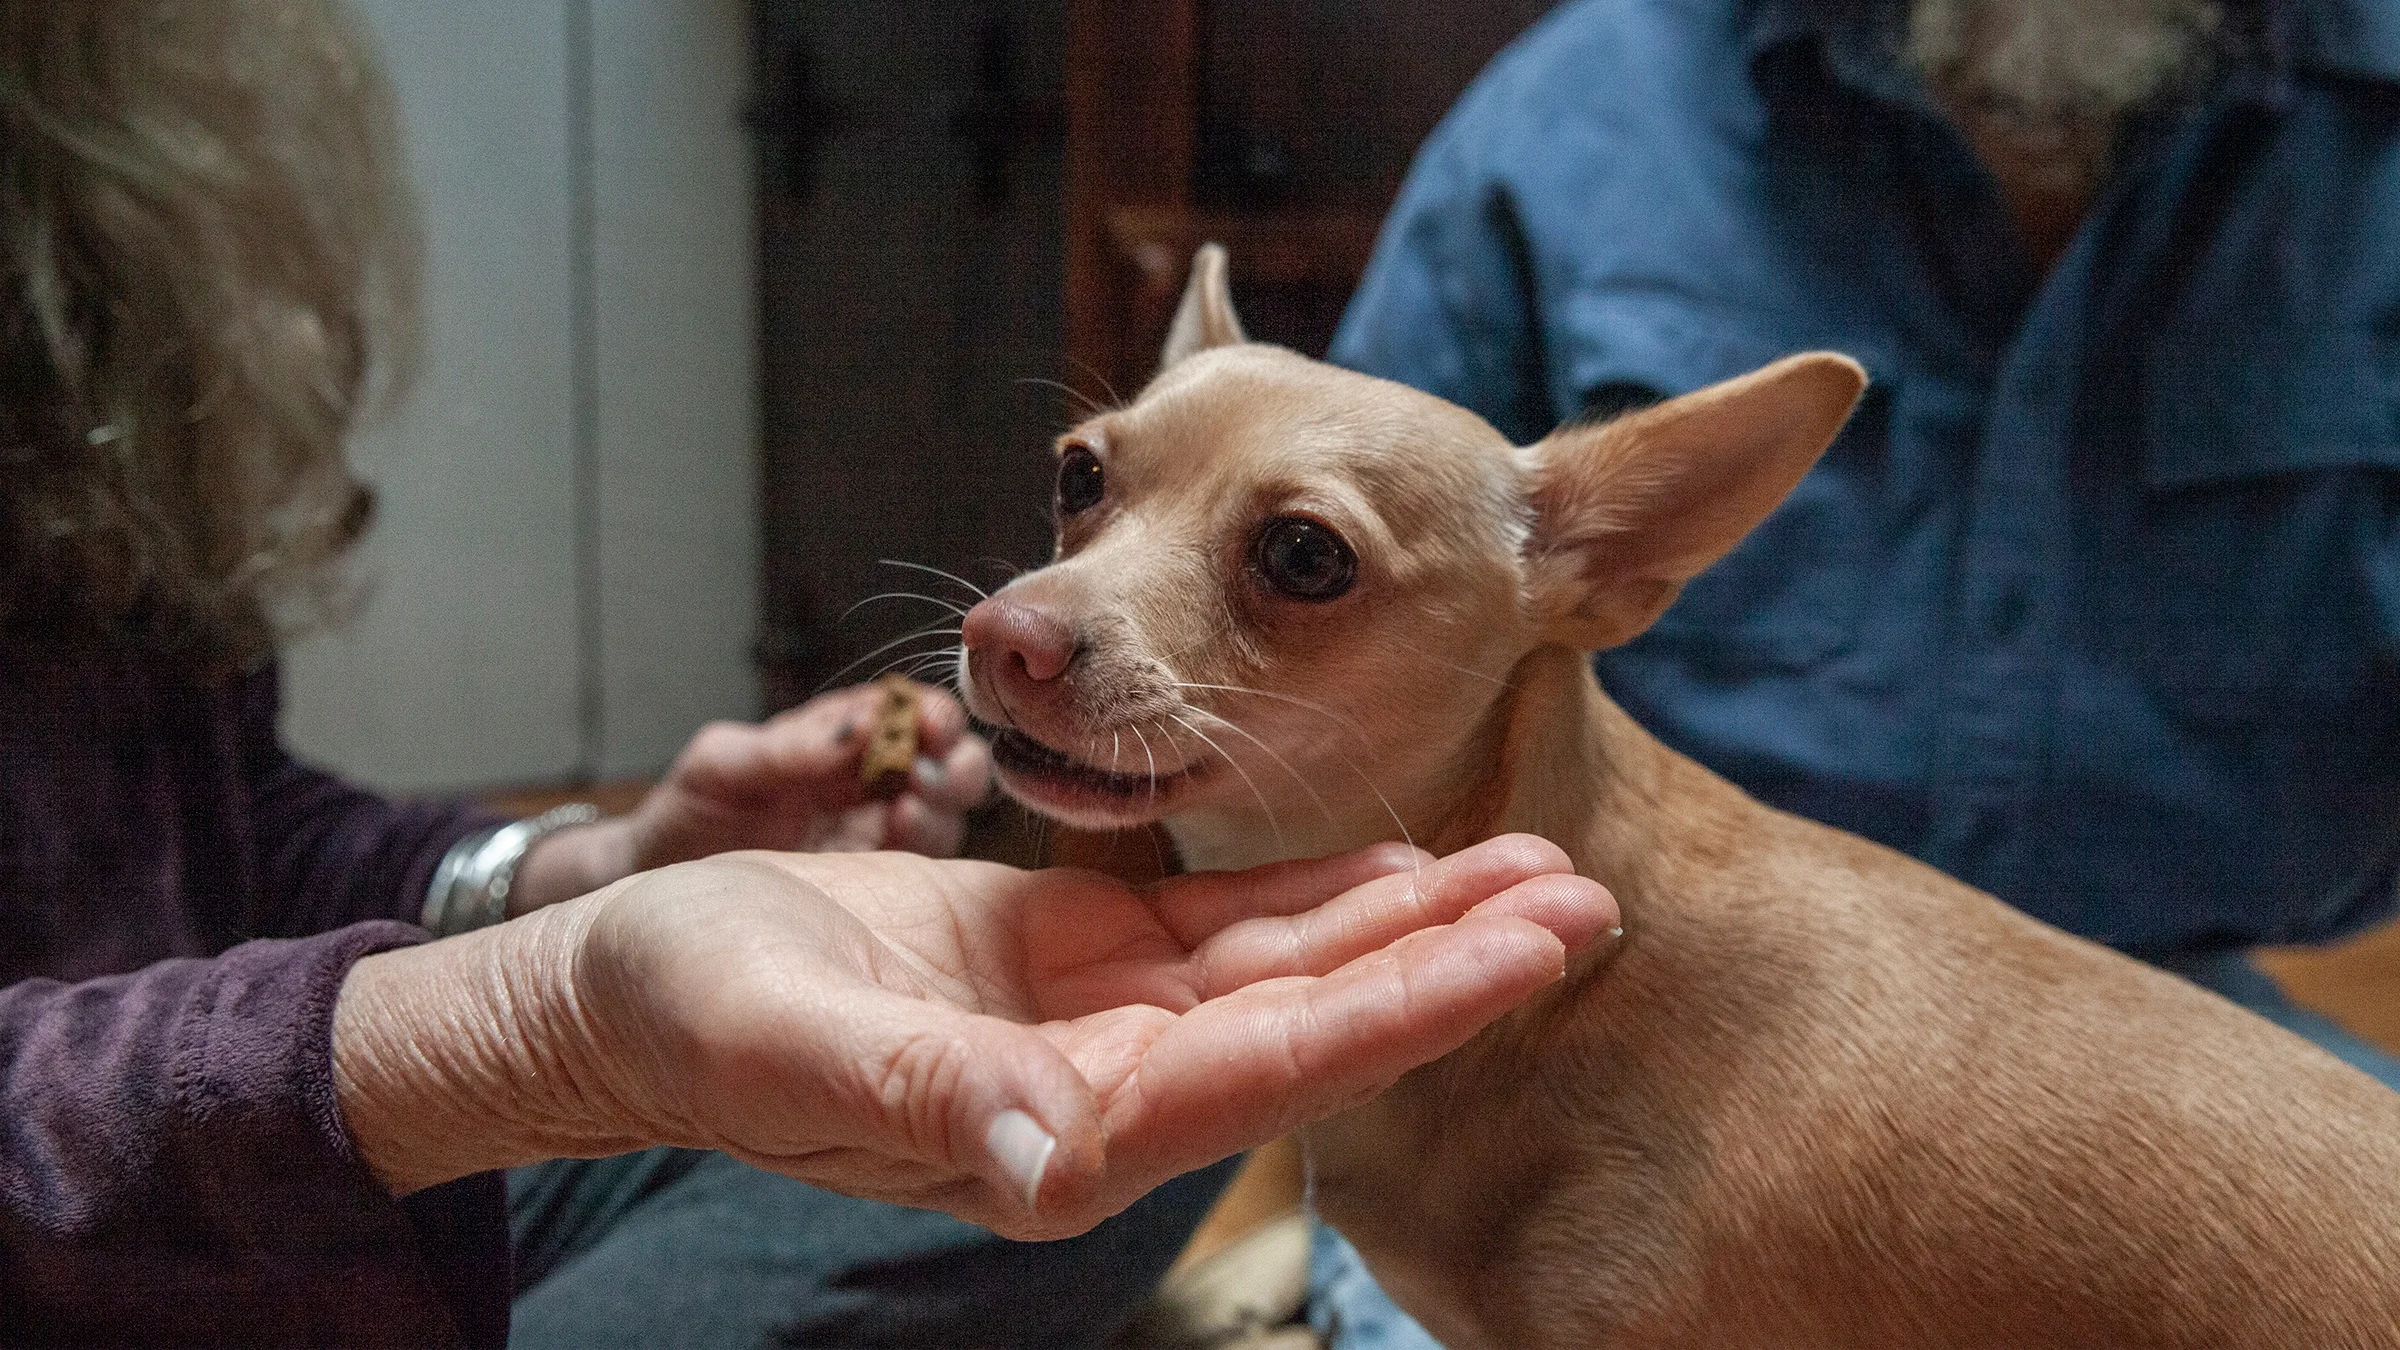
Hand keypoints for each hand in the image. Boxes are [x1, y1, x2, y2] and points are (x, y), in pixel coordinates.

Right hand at [333, 836, 1617, 1238]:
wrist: (633, 987)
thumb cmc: (691, 1018)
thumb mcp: (783, 1045)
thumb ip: (915, 1099)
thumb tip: (1037, 1150)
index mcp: (1064, 1131)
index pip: (1277, 1065)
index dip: (1412, 1002)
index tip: (1536, 943)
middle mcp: (1113, 1088)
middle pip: (1322, 1017)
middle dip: (1459, 958)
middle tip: (1593, 888)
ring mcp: (1107, 1023)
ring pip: (1294, 964)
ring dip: (1416, 913)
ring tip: (1541, 858)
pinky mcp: (1082, 961)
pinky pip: (1227, 920)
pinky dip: (1319, 885)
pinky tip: (1406, 852)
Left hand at [508, 682, 991, 911]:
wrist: (652, 888)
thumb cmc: (685, 812)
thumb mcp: (722, 767)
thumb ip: (786, 750)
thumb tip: (859, 727)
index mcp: (839, 735)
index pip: (906, 712)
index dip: (930, 712)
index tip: (932, 722)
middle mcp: (870, 780)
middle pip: (945, 761)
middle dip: (956, 759)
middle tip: (937, 768)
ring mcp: (875, 833)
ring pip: (942, 813)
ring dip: (940, 806)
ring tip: (907, 808)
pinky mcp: (874, 885)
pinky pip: (919, 865)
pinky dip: (921, 850)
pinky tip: (896, 838)